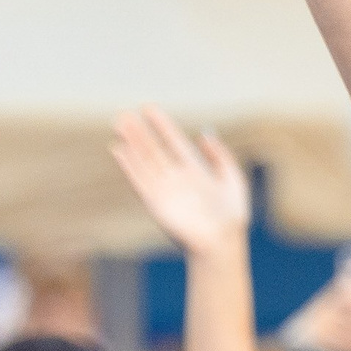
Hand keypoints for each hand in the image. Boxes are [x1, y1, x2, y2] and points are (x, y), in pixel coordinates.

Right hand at [111, 107, 249, 257]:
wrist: (221, 243)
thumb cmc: (231, 217)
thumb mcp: (232, 178)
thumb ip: (220, 155)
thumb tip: (205, 132)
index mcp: (195, 170)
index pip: (174, 141)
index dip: (161, 124)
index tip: (148, 107)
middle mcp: (176, 178)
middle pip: (154, 149)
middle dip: (139, 132)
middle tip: (123, 114)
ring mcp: (165, 189)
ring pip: (144, 160)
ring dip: (130, 143)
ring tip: (118, 124)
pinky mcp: (155, 202)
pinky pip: (139, 179)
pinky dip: (129, 165)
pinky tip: (119, 150)